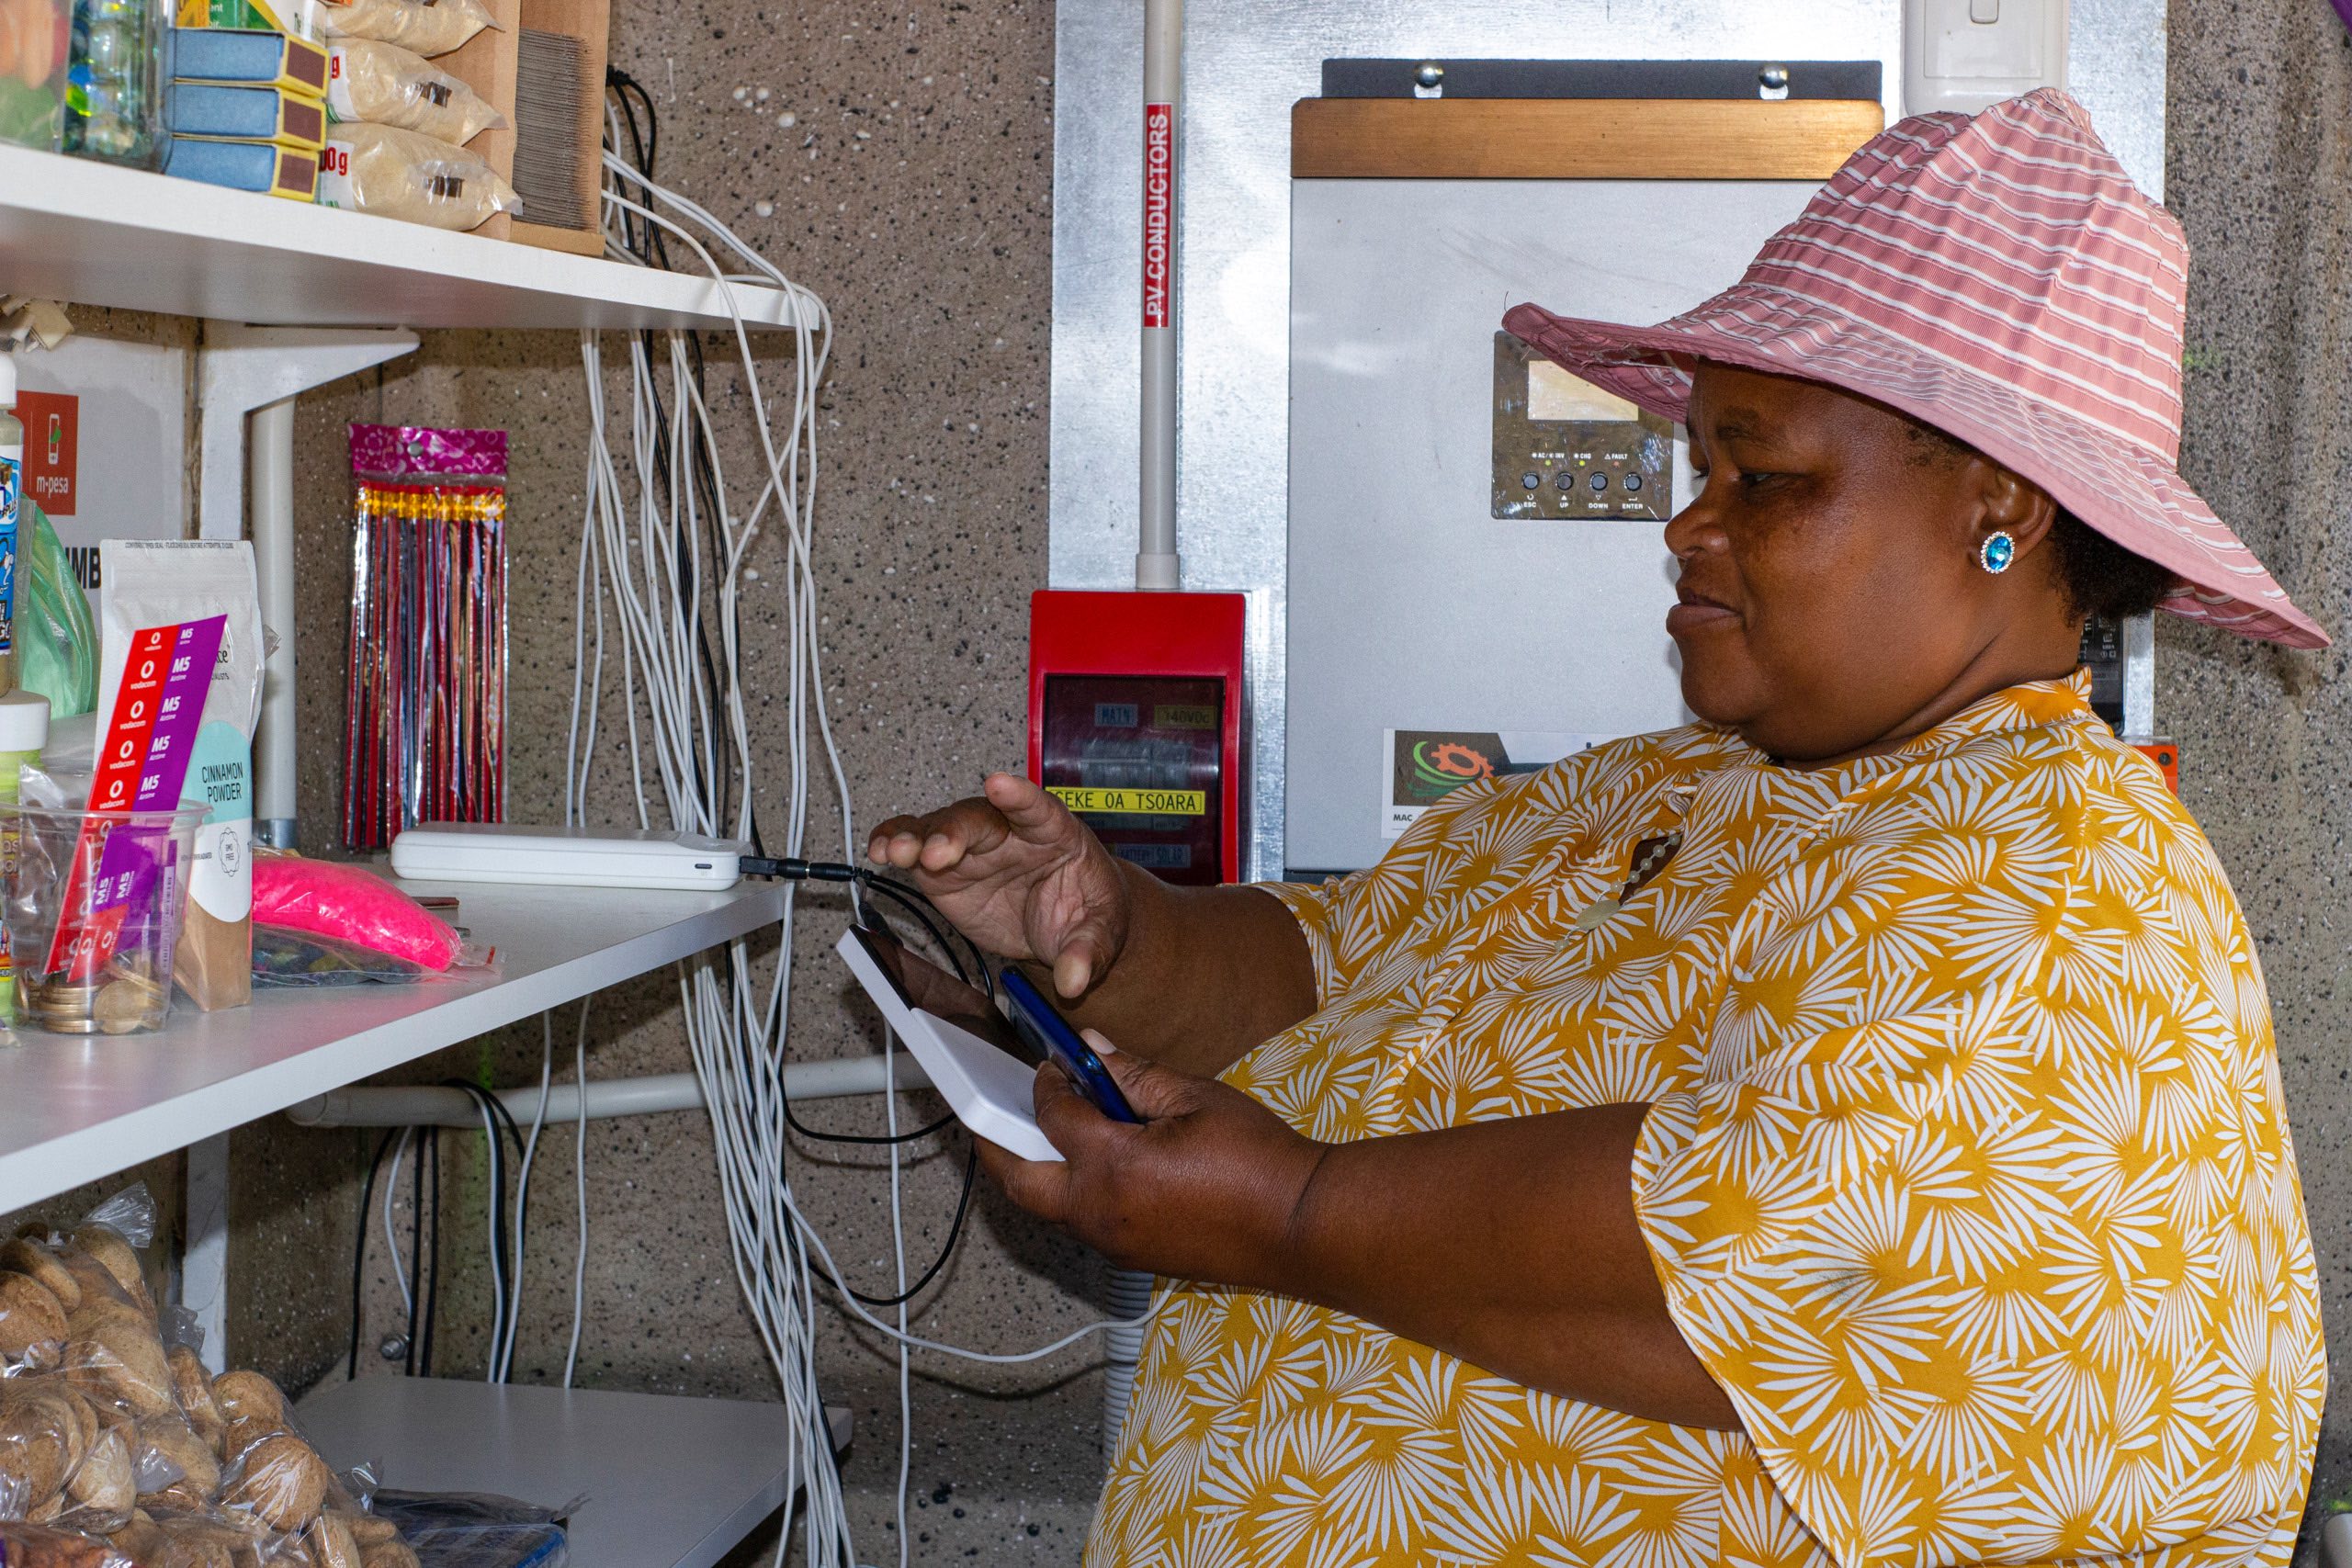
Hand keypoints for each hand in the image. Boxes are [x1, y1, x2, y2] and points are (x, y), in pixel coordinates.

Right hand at [866, 774, 1133, 997]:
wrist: (1065, 925)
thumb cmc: (1085, 910)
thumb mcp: (1101, 932)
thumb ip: (1087, 952)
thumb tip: (1073, 979)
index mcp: (1054, 833)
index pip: (1037, 808)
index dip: (1019, 797)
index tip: (1000, 785)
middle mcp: (1007, 832)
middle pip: (977, 819)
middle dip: (954, 832)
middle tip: (935, 852)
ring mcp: (972, 848)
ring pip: (938, 828)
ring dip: (914, 837)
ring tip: (894, 852)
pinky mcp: (944, 871)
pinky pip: (914, 849)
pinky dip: (894, 844)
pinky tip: (879, 851)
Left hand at [977, 1033, 1327, 1288]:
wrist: (1300, 1225)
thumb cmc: (1256, 1157)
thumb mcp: (1194, 1097)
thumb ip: (1132, 1074)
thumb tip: (1088, 1049)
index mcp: (1113, 1164)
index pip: (1052, 1116)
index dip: (1046, 1083)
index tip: (1050, 1063)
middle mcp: (1099, 1210)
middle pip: (1018, 1179)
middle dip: (994, 1141)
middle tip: (987, 1109)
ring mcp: (1112, 1241)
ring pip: (1043, 1208)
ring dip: (1029, 1170)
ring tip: (1032, 1133)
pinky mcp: (1130, 1257)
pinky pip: (1076, 1223)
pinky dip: (1064, 1191)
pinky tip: (1085, 1164)